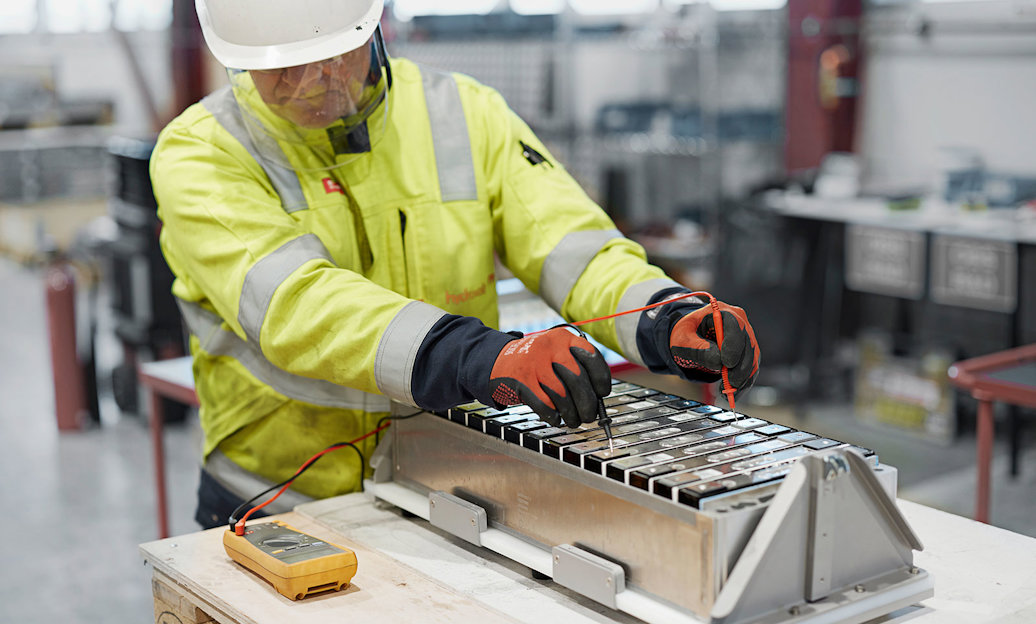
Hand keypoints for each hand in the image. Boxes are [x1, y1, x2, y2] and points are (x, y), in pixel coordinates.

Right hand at [488, 327, 611, 427]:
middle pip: (578, 380)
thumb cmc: (534, 361)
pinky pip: (544, 404)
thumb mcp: (555, 352)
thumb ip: (575, 366)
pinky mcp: (521, 380)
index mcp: (563, 338)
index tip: (602, 393)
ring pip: (562, 395)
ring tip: (573, 420)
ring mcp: (534, 362)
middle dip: (587, 404)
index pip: (592, 357)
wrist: (497, 359)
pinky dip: (553, 416)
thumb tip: (597, 396)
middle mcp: (550, 347)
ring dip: (571, 414)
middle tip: (589, 415)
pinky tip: (556, 419)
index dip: (601, 379)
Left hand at [669, 301, 758, 394]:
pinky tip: (733, 393)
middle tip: (729, 384)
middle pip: (747, 344)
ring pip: (752, 359)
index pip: (735, 326)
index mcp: (722, 312)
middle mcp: (739, 322)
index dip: (733, 346)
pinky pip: (751, 368)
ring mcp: (746, 337)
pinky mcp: (748, 352)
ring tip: (729, 392)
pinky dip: (744, 383)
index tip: (726, 364)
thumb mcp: (683, 339)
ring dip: (743, 378)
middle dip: (739, 367)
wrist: (690, 337)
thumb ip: (699, 348)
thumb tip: (718, 362)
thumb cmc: (685, 334)